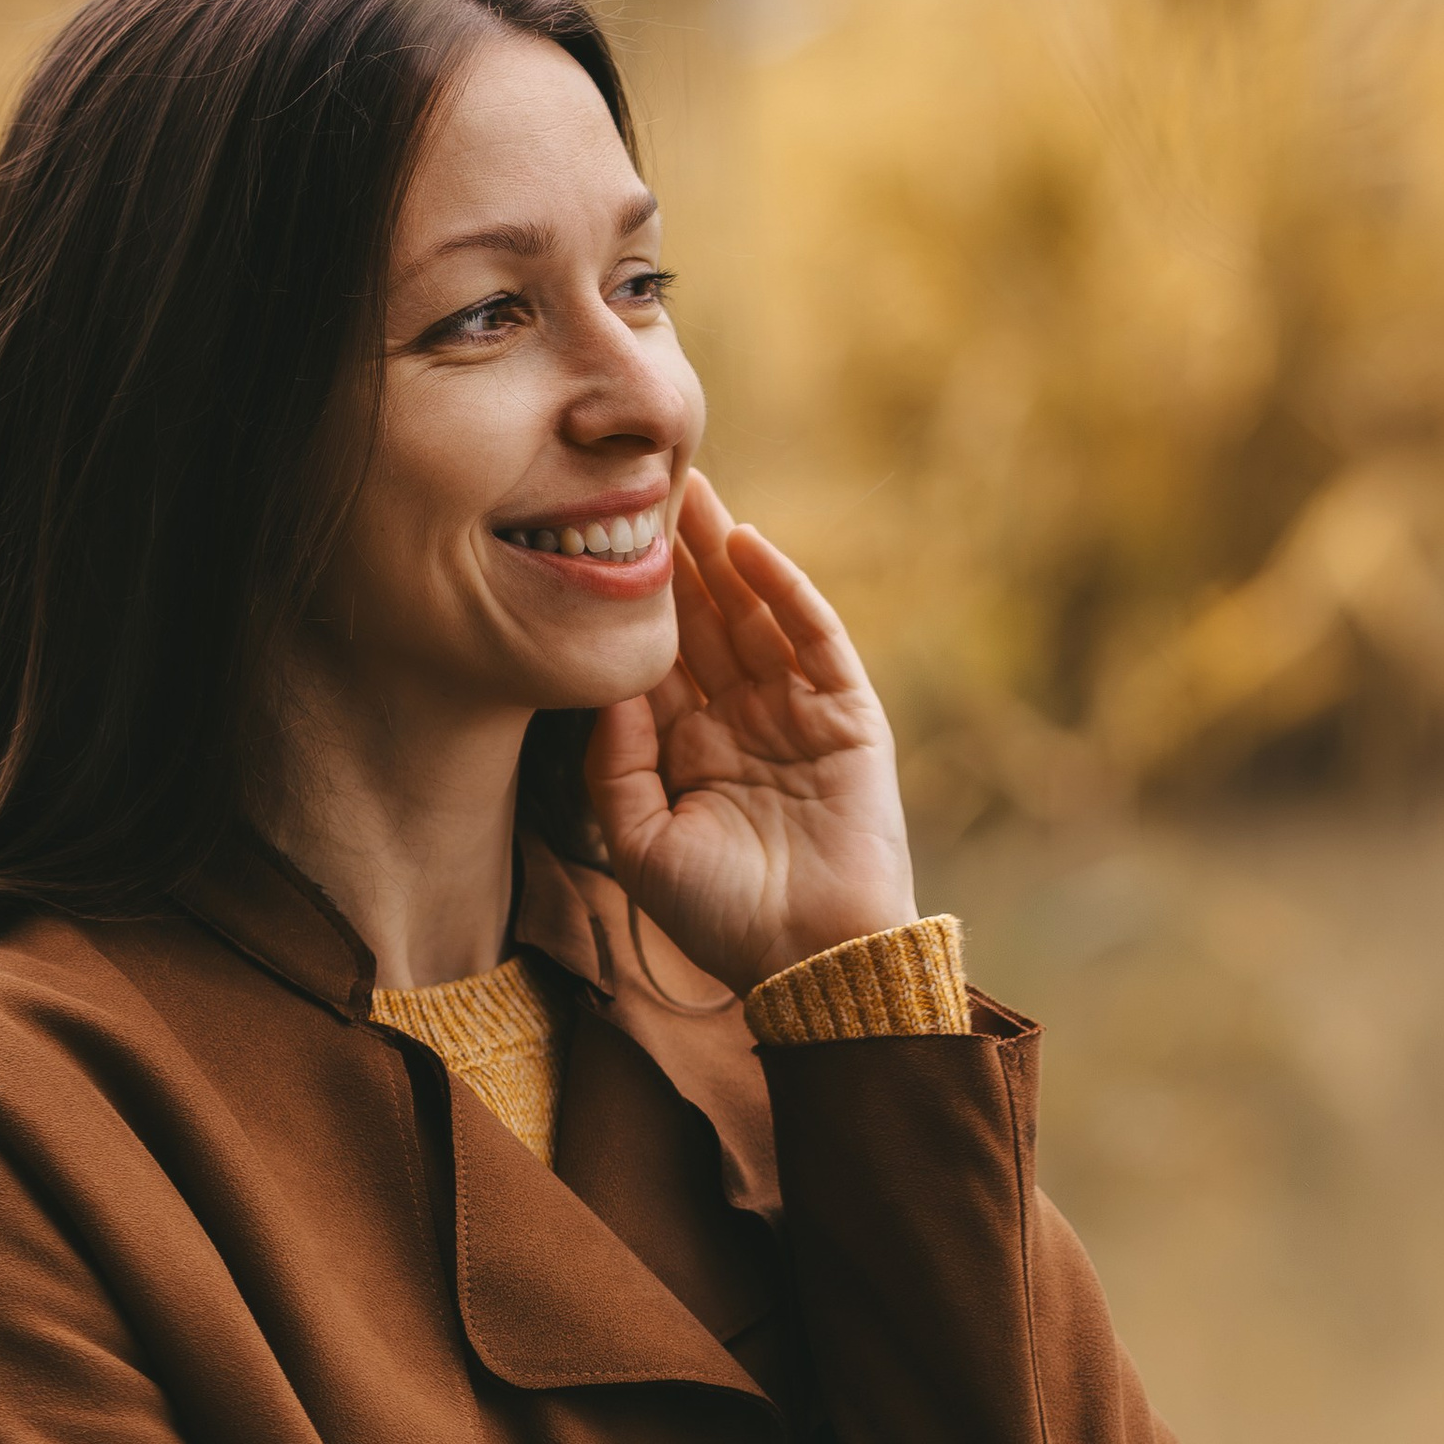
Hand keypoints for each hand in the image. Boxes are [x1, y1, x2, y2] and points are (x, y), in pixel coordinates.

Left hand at [583, 471, 918, 996]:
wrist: (813, 960)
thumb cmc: (723, 918)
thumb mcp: (642, 843)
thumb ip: (616, 764)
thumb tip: (602, 683)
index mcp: (690, 753)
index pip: (657, 661)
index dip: (631, 605)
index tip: (595, 542)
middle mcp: (742, 723)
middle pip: (702, 623)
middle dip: (674, 558)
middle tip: (641, 484)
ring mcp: (797, 714)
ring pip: (753, 616)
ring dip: (721, 556)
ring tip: (688, 492)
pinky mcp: (848, 714)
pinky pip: (813, 638)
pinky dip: (783, 590)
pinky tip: (748, 546)